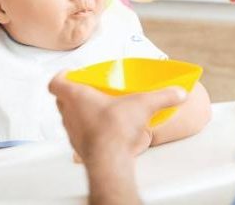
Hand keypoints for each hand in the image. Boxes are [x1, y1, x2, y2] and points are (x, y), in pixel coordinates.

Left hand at [49, 72, 185, 164]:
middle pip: (61, 100)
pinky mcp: (80, 148)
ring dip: (79, 113)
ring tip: (98, 110)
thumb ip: (163, 96)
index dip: (62, 76)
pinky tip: (105, 130)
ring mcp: (72, 133)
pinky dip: (88, 130)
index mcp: (76, 96)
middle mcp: (69, 114)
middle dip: (73, 94)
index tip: (71, 73)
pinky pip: (80, 135)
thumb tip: (179, 92)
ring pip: (69, 118)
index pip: (56, 82)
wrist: (110, 160)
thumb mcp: (143, 104)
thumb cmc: (115, 129)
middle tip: (89, 90)